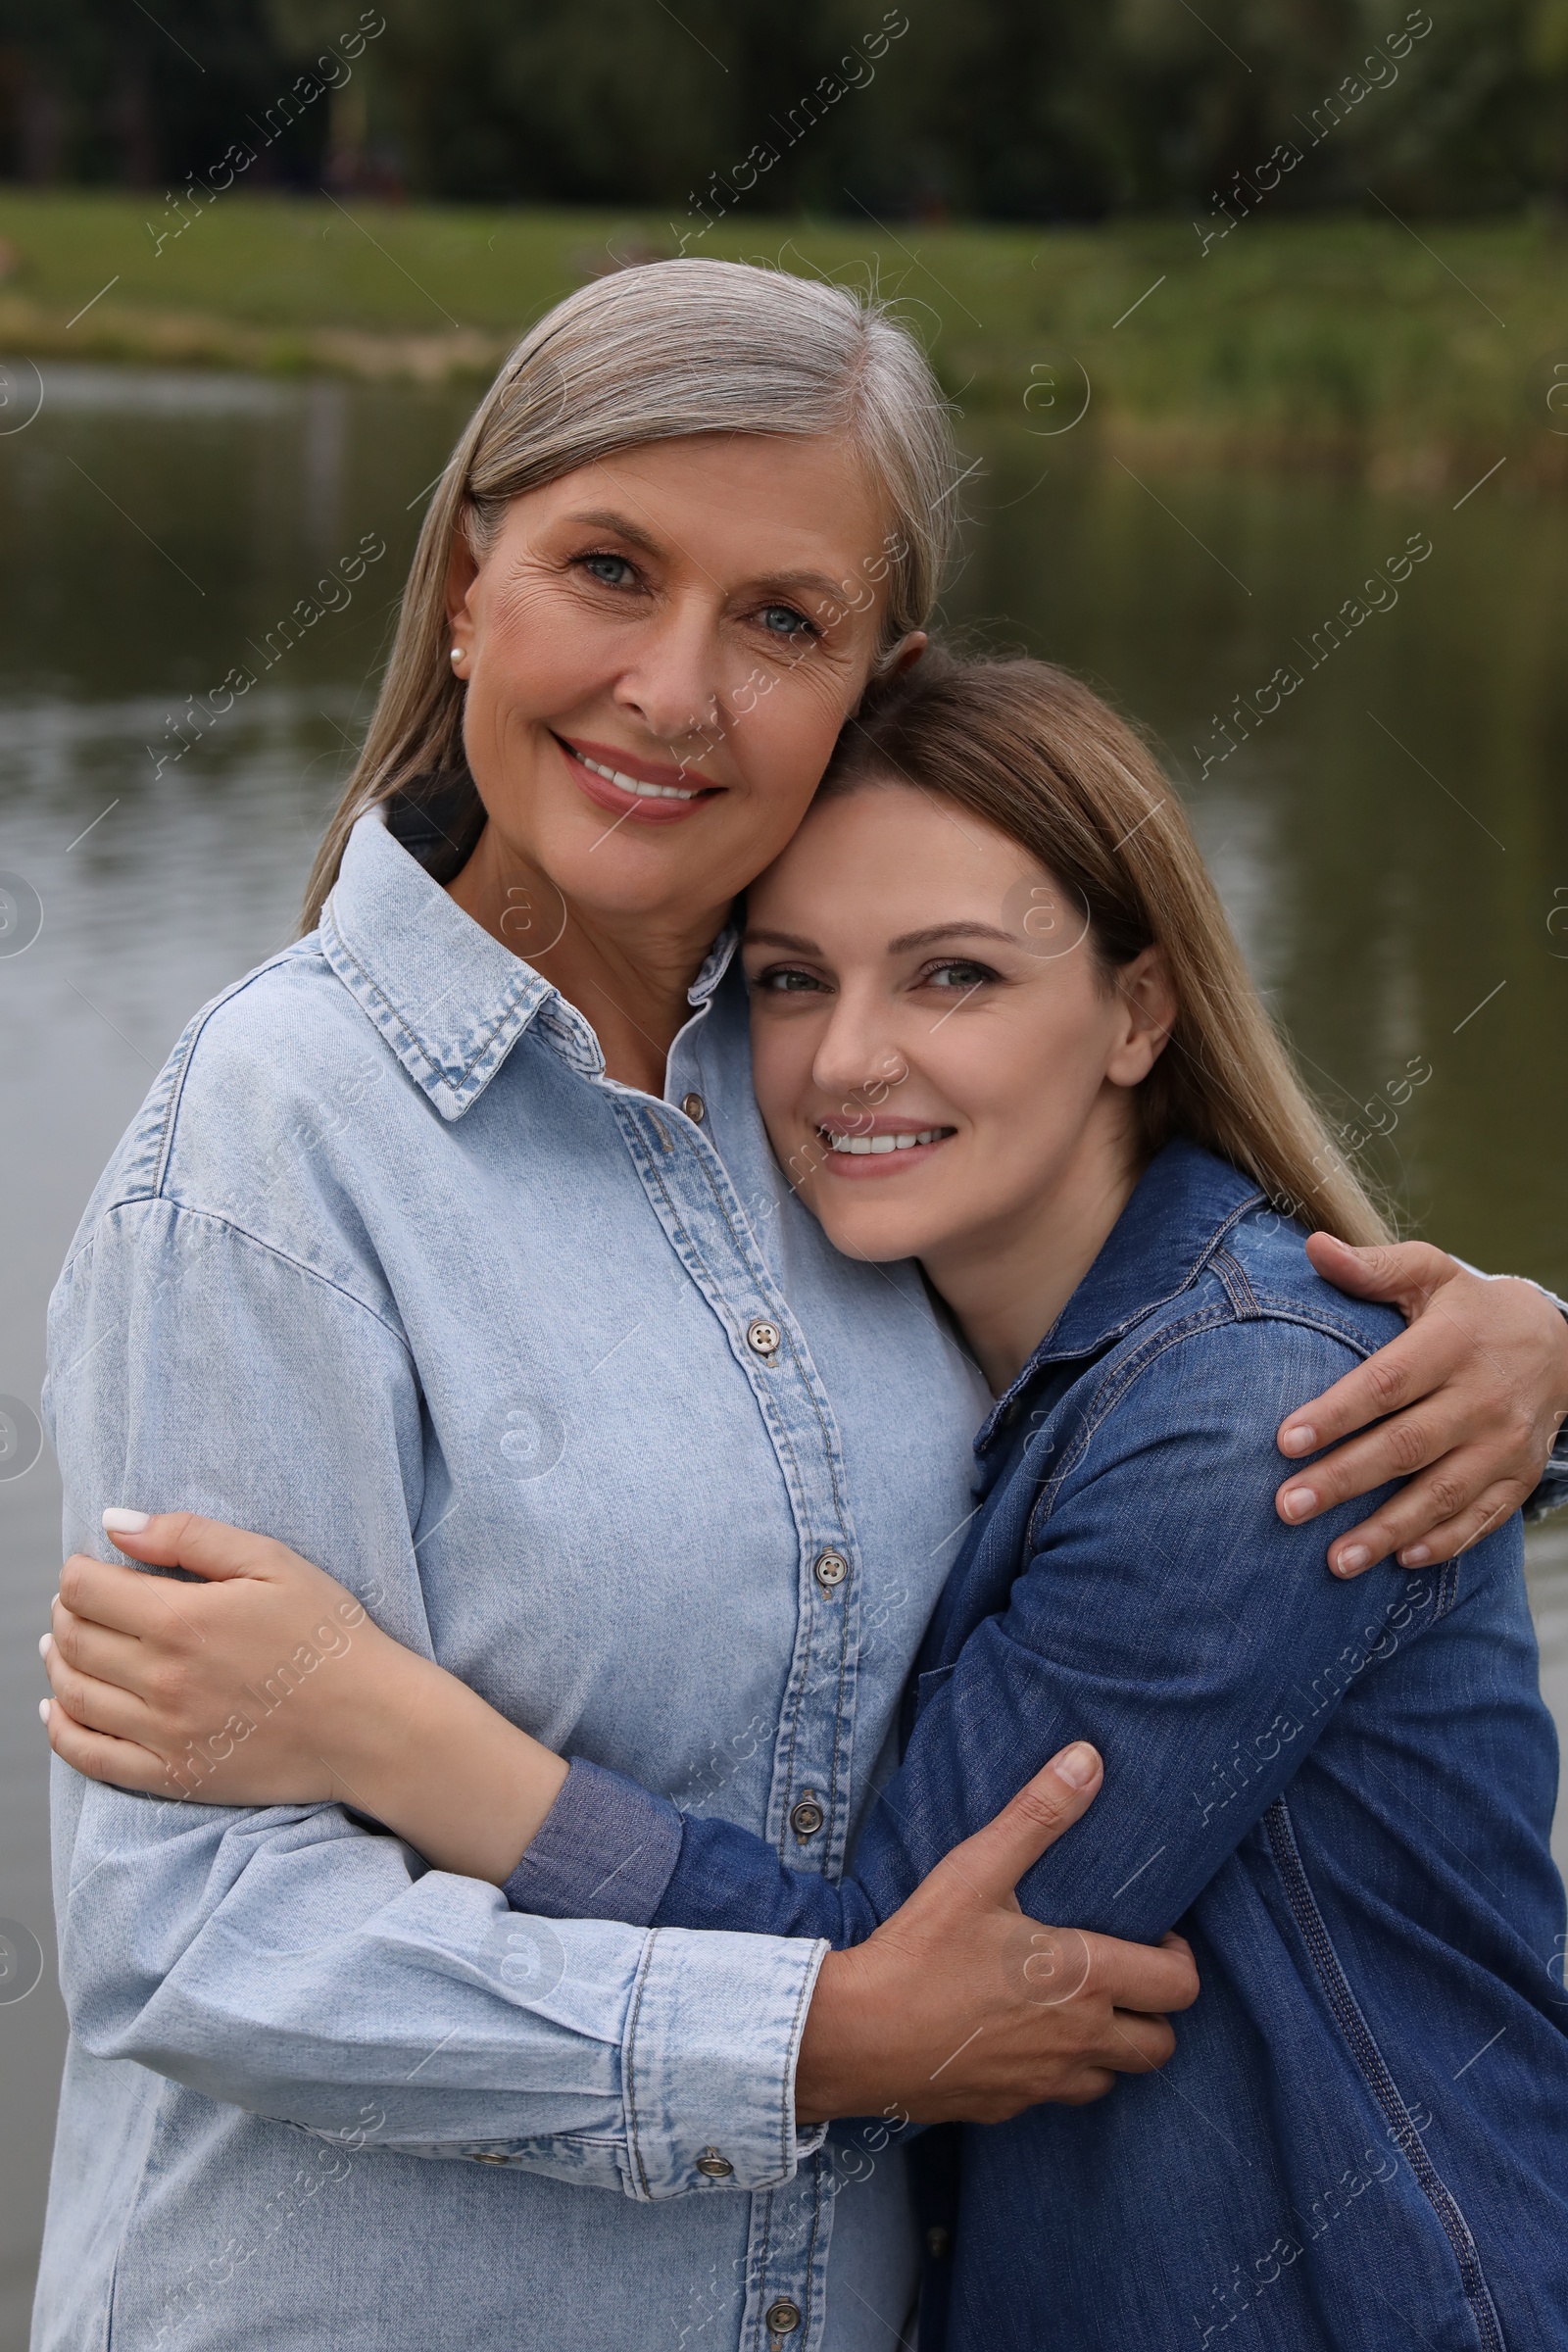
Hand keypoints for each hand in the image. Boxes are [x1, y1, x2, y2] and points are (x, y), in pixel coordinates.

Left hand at [40, 1510, 566, 1880]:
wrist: (371, 1724)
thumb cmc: (329, 1637)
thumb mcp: (273, 1562)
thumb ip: (189, 1536)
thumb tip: (116, 1523)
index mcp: (183, 1619)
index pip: (86, 1589)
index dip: (79, 1570)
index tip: (93, 1566)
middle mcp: (162, 1679)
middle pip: (74, 1638)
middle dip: (68, 1611)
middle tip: (83, 1600)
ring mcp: (163, 1734)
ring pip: (73, 1693)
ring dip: (59, 1662)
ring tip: (66, 1644)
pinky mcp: (172, 1775)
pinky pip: (89, 1756)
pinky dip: (61, 1730)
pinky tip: (59, 1708)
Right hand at [793, 1742, 1197, 2124]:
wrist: (857, 2036)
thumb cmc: (920, 1949)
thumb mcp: (978, 1869)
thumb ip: (1039, 1814)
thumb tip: (1088, 1758)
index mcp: (1085, 1979)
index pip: (1179, 1986)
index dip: (1180, 1960)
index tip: (1151, 1937)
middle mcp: (1079, 2040)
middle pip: (1161, 2045)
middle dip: (1156, 2011)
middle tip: (1122, 1974)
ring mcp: (1045, 2083)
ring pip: (1115, 2079)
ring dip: (1112, 2047)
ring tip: (1080, 2008)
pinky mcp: (1010, 2109)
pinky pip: (1058, 2097)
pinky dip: (1060, 2071)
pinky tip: (1023, 2038)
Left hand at [1275, 1236, 1567, 1576]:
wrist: (1560, 1345)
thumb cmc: (1469, 1309)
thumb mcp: (1431, 1274)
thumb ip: (1374, 1268)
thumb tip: (1313, 1247)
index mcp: (1452, 1344)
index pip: (1387, 1384)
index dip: (1336, 1414)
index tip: (1283, 1441)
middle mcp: (1482, 1398)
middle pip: (1406, 1446)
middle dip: (1344, 1481)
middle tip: (1286, 1508)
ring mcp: (1504, 1443)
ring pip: (1442, 1494)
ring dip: (1387, 1531)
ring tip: (1334, 1560)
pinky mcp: (1518, 1477)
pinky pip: (1483, 1517)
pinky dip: (1445, 1542)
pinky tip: (1402, 1561)